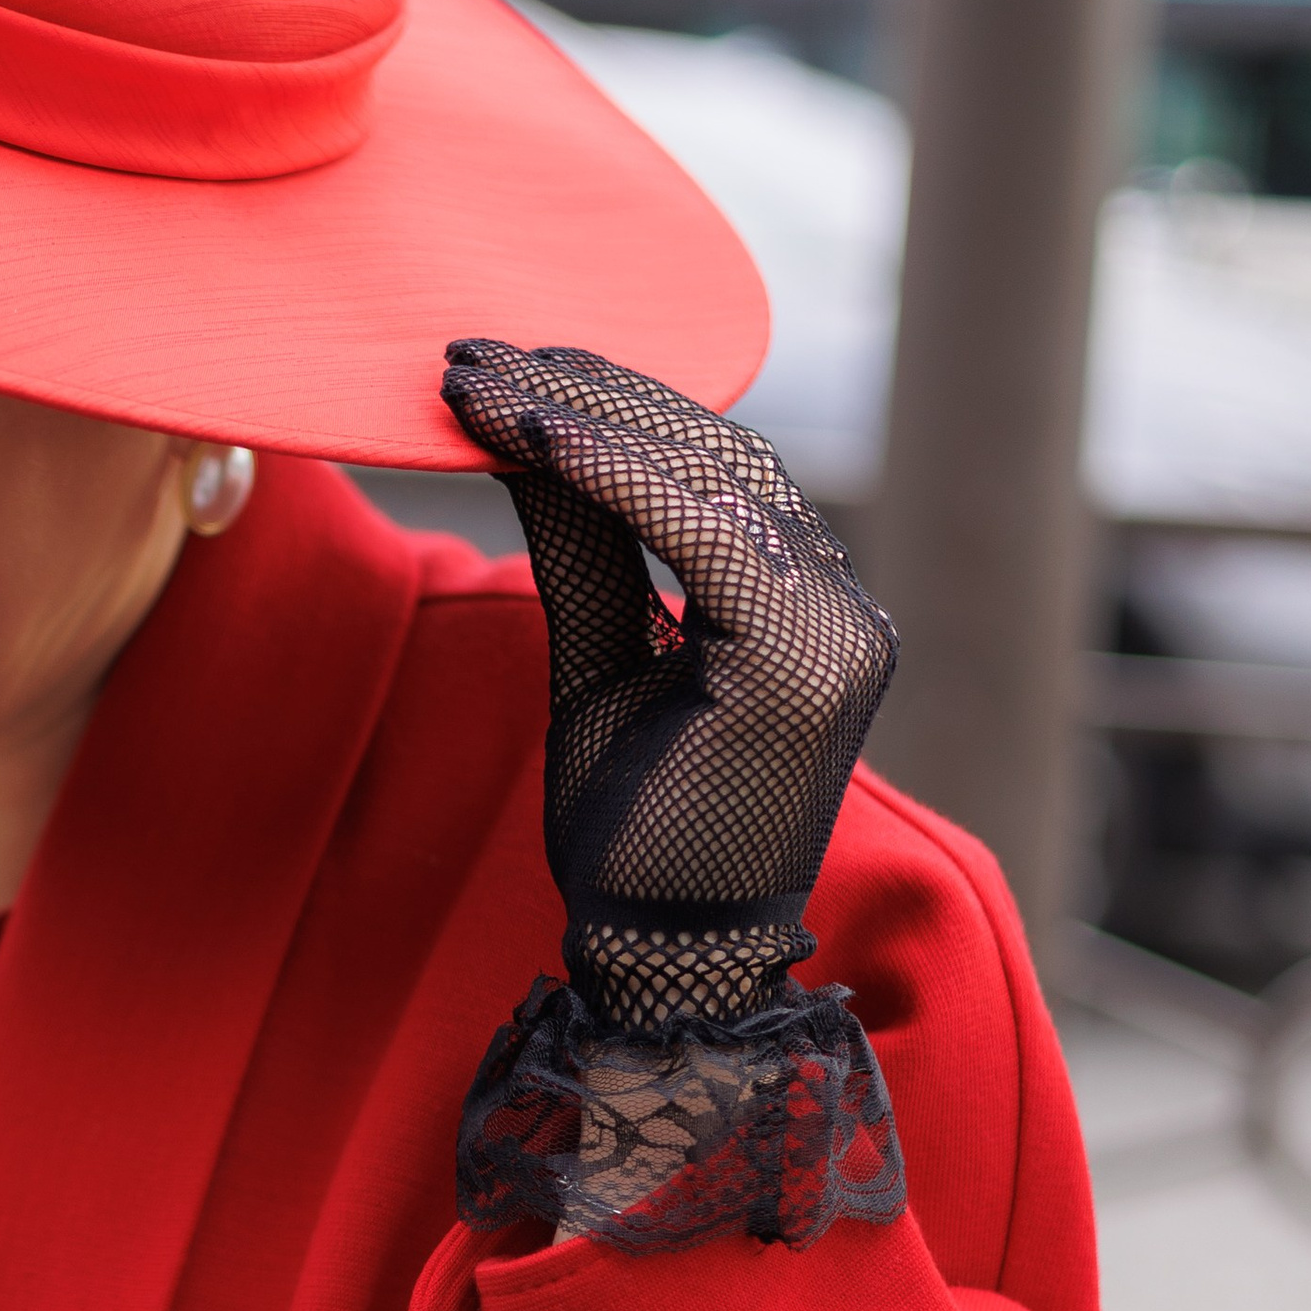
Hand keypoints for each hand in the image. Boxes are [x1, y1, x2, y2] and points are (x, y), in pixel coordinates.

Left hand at [440, 342, 896, 1029]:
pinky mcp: (801, 663)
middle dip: (582, 394)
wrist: (661, 956)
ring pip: (704, 478)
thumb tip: (534, 431)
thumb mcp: (597, 660)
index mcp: (806, 604)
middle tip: (470, 353)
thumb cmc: (633, 827)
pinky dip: (617, 476)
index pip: (711, 469)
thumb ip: (585, 549)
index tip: (503, 366)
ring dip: (581, 419)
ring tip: (477, 382)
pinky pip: (704, 535)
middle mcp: (840, 606)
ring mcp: (835, 632)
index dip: (607, 405)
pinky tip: (536, 437)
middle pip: (709, 456)